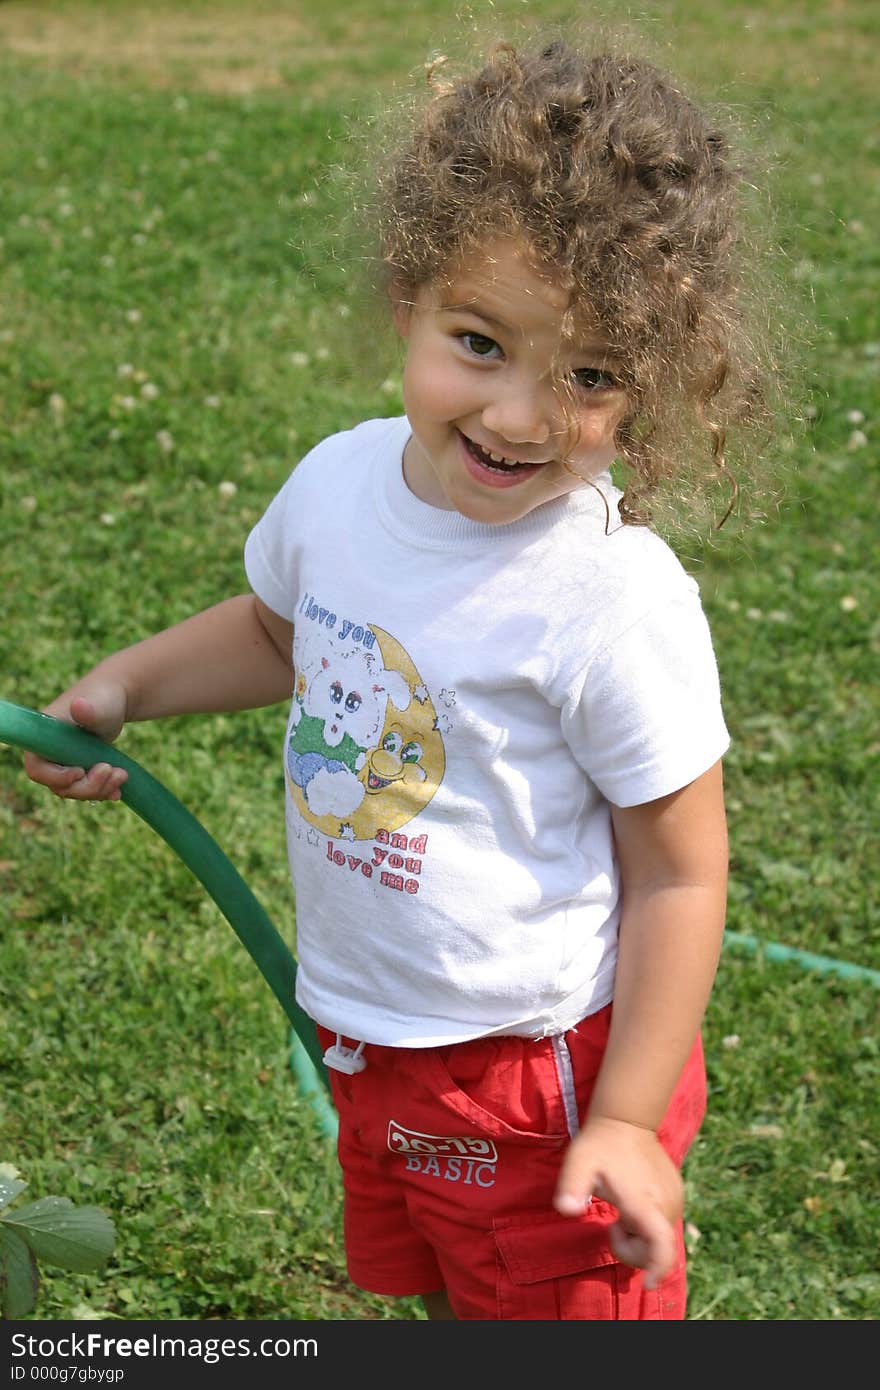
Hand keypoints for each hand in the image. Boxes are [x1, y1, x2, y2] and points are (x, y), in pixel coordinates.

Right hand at [22, 683, 128, 801]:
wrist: (114, 701)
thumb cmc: (103, 699)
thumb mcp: (98, 707)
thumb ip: (87, 710)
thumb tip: (78, 704)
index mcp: (42, 738)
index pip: (37, 769)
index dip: (56, 777)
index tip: (79, 771)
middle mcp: (48, 754)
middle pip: (59, 786)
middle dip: (87, 786)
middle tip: (110, 770)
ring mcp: (63, 764)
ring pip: (75, 790)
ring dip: (98, 789)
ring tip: (122, 774)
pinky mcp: (79, 770)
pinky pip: (86, 789)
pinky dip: (102, 792)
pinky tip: (118, 790)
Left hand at [553, 1115, 682, 1288]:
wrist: (627, 1119)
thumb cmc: (600, 1143)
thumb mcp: (579, 1162)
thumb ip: (572, 1185)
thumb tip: (565, 1209)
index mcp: (644, 1202)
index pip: (661, 1245)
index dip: (658, 1268)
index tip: (649, 1284)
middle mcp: (666, 1204)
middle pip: (656, 1250)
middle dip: (632, 1248)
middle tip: (611, 1224)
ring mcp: (675, 1199)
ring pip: (660, 1238)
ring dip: (638, 1235)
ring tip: (620, 1208)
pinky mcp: (677, 1194)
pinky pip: (663, 1224)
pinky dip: (647, 1225)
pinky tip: (631, 1202)